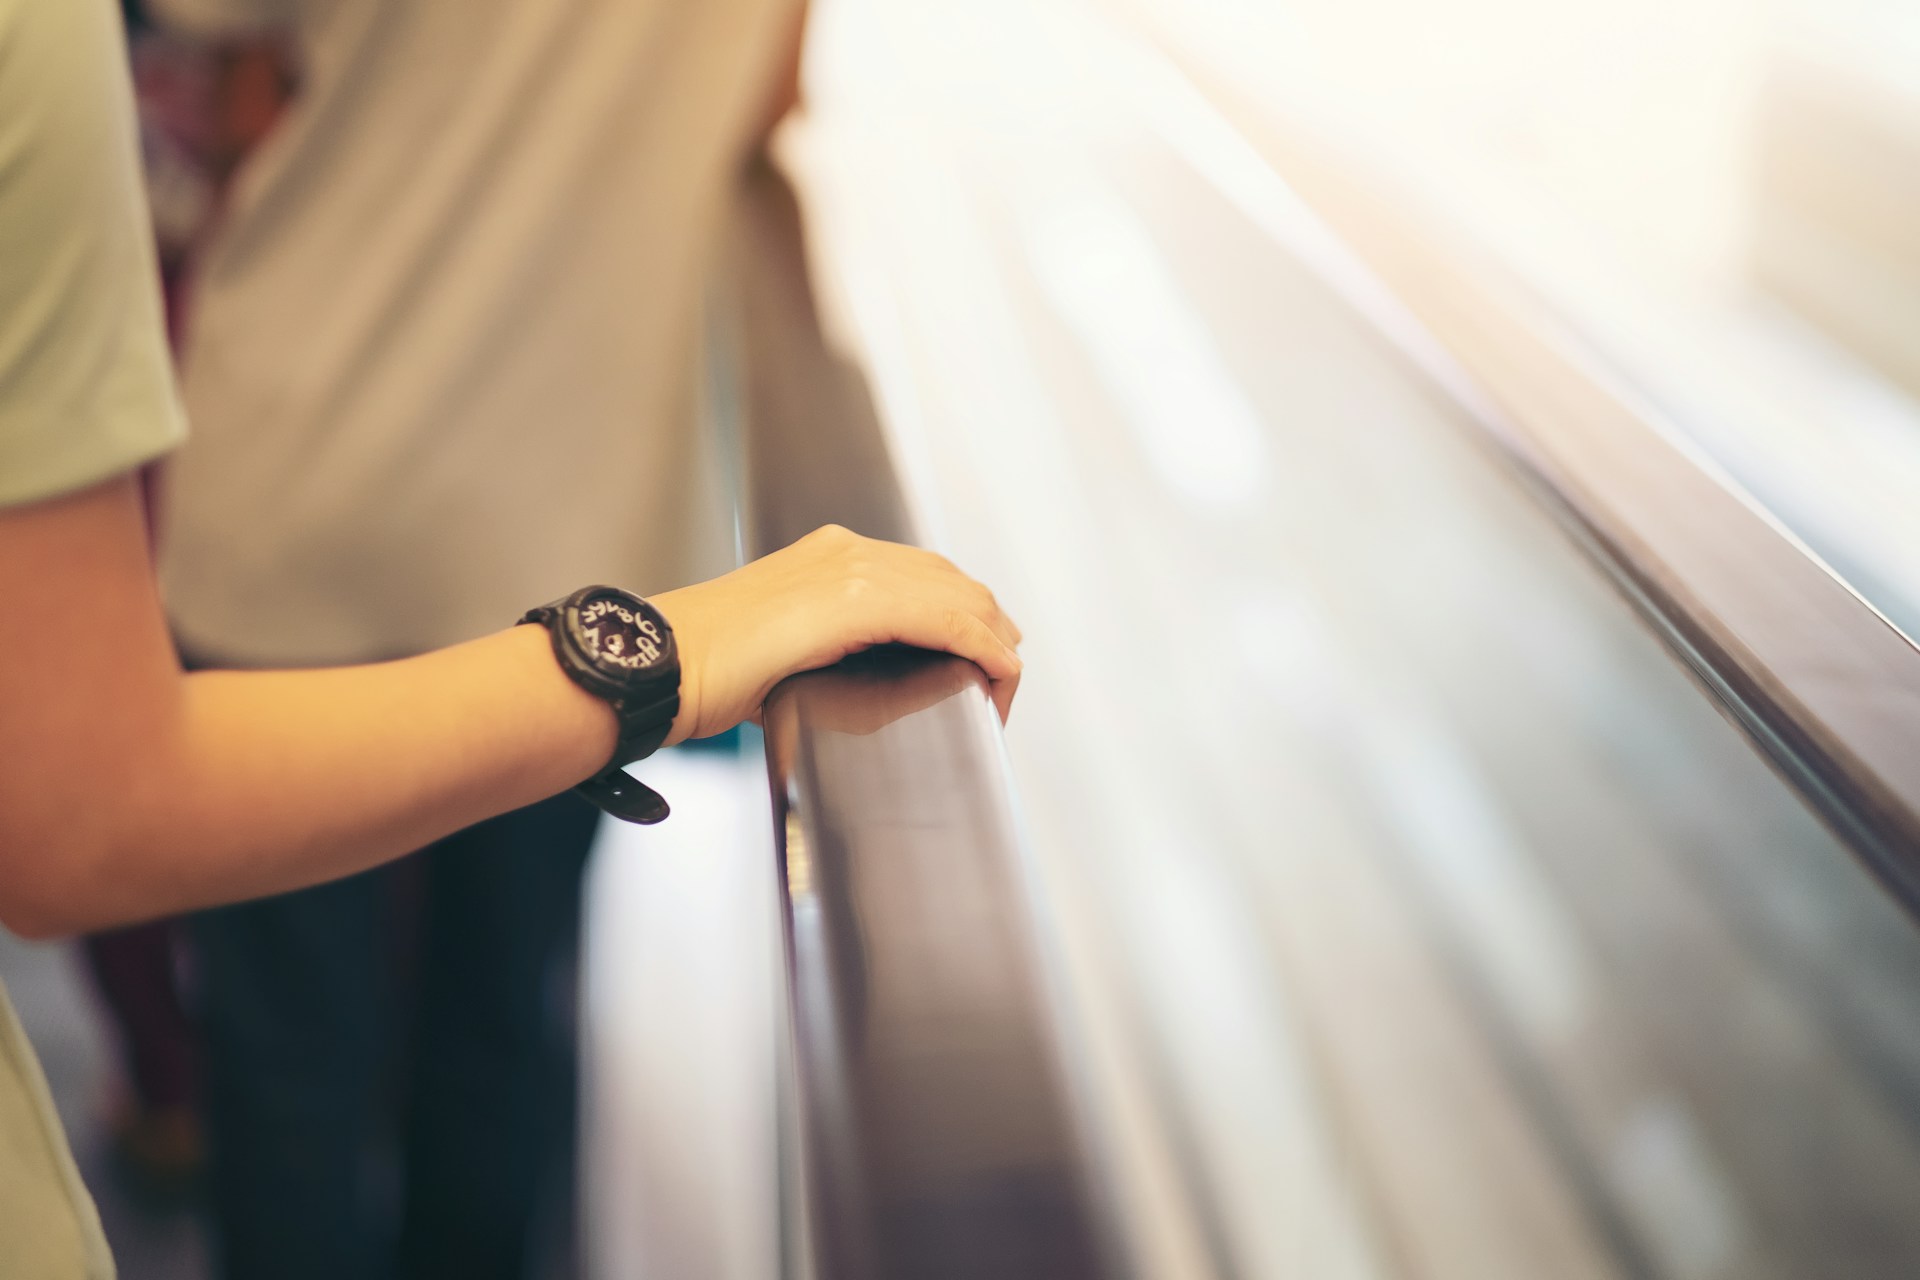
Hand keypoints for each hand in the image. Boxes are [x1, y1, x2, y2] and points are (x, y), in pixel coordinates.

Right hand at [652, 525, 1021, 742]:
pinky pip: (948, 620)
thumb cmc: (701, 672)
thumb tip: (838, 695)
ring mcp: (853, 570)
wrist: (663, 665)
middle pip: (950, 579)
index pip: (919, 574)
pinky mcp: (859, 602)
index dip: (960, 610)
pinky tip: (997, 673)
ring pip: (959, 596)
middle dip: (988, 623)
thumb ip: (817, 658)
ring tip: (1004, 682)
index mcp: (828, 557)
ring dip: (993, 639)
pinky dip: (983, 648)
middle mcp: (847, 552)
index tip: (976, 652)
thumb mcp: (775, 652)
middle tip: (1002, 671)